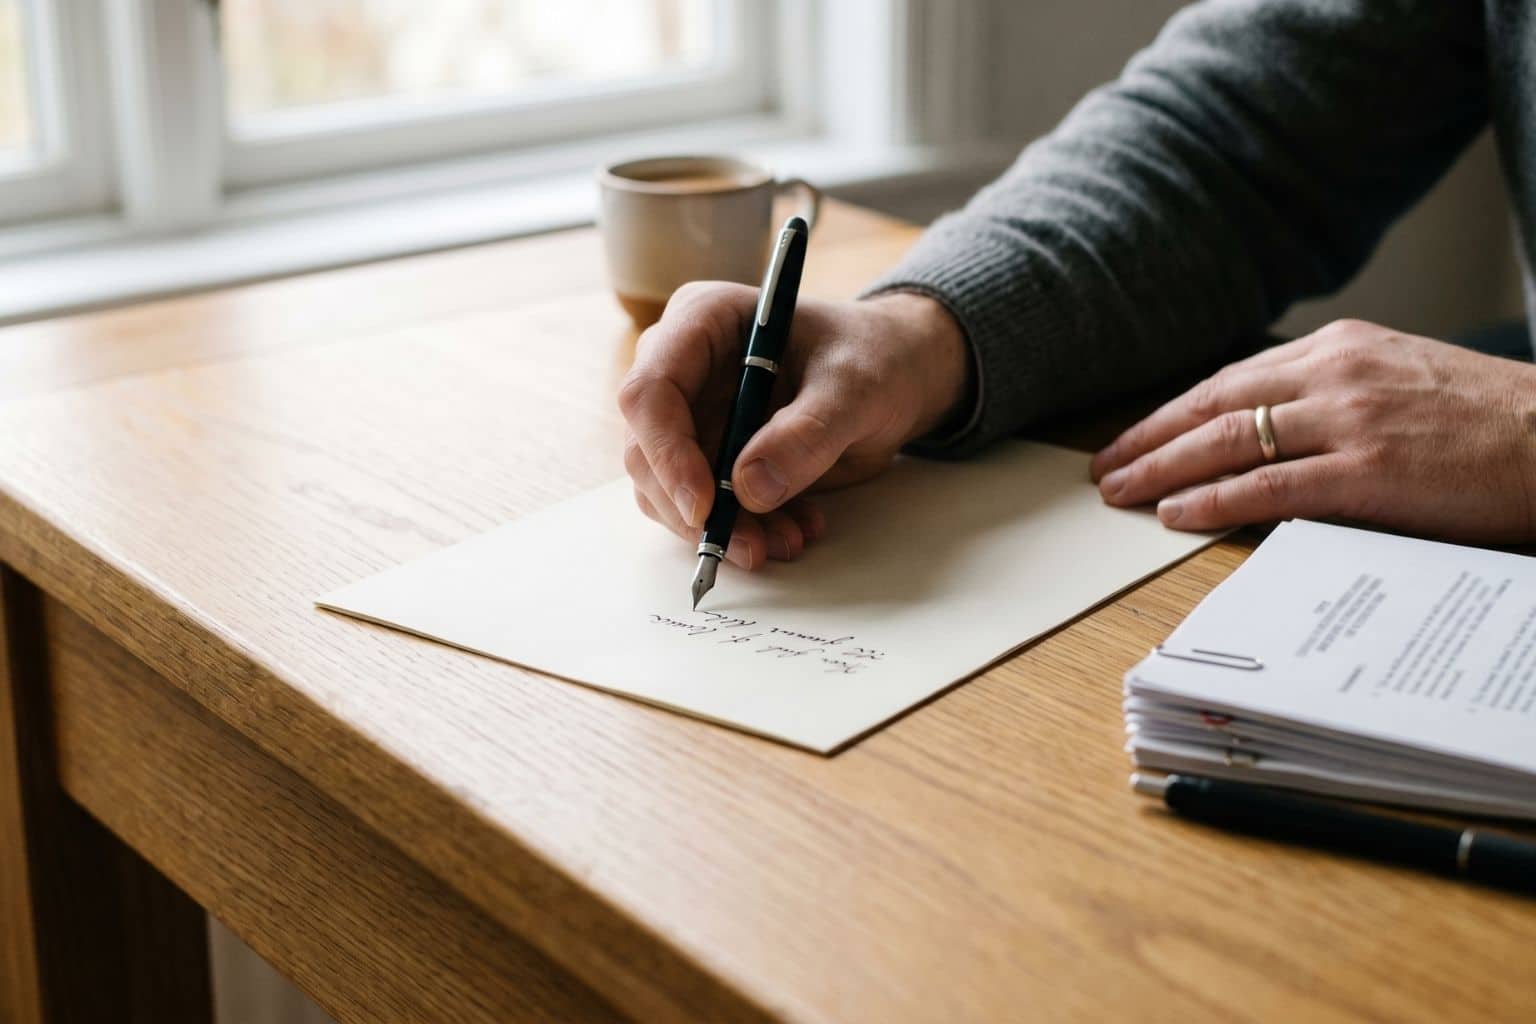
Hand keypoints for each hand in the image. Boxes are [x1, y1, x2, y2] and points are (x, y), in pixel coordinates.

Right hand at [618, 283, 970, 567]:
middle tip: (753, 547)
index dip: (667, 452)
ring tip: (788, 541)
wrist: (893, 376)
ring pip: (668, 490)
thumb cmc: (873, 358)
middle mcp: (682, 367)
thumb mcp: (856, 388)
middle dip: (697, 509)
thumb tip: (749, 488)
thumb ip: (808, 432)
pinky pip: (702, 508)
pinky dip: (741, 531)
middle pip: (647, 450)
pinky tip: (793, 529)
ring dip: (721, 529)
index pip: (650, 390)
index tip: (705, 507)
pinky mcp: (709, 456)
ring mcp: (691, 415)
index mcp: (702, 320)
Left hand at [1090, 319, 1535, 542]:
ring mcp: (1350, 421)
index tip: (1134, 437)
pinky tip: (1175, 513)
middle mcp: (1335, 374)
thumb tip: (1266, 429)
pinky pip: (1267, 487)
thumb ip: (1333, 394)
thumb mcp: (1400, 379)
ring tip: (1120, 492)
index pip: (1230, 380)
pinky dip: (1212, 500)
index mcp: (1341, 347)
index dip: (1172, 413)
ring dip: (1162, 469)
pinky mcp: (1368, 472)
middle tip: (1103, 469)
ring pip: (1227, 443)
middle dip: (1148, 439)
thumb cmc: (1488, 420)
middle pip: (1213, 405)